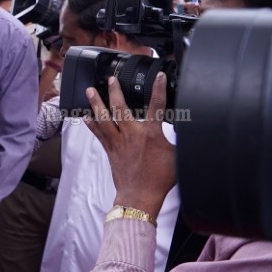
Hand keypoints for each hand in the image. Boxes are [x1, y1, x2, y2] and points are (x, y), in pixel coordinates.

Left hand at [83, 74, 176, 218]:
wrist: (140, 195)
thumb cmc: (159, 179)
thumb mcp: (176, 156)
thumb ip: (177, 141)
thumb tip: (186, 133)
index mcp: (151, 133)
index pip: (156, 106)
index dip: (158, 89)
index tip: (158, 76)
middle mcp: (131, 134)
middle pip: (120, 107)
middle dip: (115, 90)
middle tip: (111, 79)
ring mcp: (118, 141)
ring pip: (104, 117)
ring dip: (96, 103)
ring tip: (90, 90)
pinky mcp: (110, 150)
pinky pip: (98, 133)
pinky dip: (91, 124)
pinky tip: (85, 116)